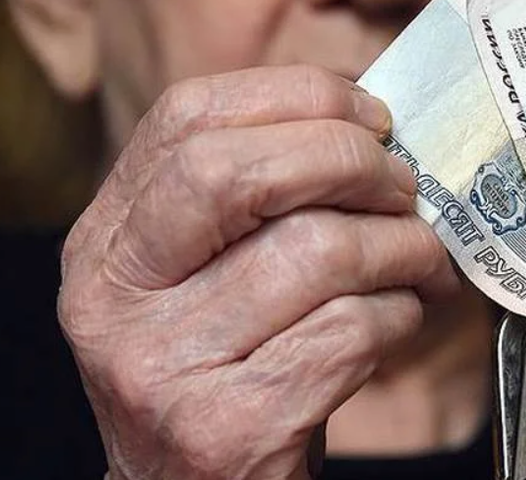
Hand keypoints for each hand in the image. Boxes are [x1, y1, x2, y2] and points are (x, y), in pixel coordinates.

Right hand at [58, 66, 459, 479]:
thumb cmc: (229, 369)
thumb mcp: (201, 277)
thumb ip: (251, 200)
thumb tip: (365, 118)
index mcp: (104, 243)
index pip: (187, 119)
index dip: (296, 96)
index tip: (370, 114)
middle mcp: (112, 301)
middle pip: (237, 173)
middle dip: (350, 161)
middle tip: (403, 186)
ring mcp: (160, 368)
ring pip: (316, 251)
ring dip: (401, 248)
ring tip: (421, 262)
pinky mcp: (224, 429)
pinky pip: (350, 330)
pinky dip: (400, 315)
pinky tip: (398, 321)